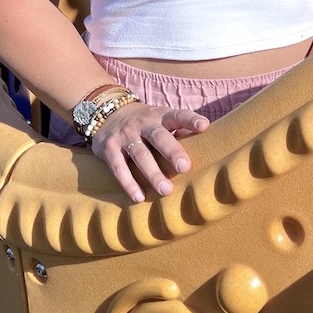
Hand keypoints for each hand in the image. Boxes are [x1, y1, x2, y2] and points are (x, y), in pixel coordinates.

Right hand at [90, 102, 210, 202]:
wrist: (106, 115)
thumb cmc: (145, 123)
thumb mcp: (161, 120)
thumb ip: (180, 130)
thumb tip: (206, 141)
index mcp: (160, 115)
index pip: (177, 115)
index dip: (191, 119)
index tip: (205, 126)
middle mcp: (143, 123)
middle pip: (159, 137)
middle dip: (172, 151)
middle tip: (185, 167)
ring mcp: (125, 135)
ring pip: (140, 155)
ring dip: (153, 174)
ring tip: (166, 191)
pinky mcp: (108, 149)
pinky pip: (119, 168)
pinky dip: (129, 183)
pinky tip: (140, 197)